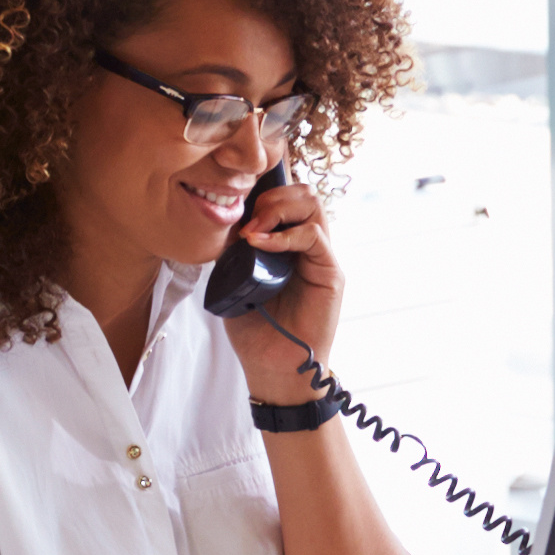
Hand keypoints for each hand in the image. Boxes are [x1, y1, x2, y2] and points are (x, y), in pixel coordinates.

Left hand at [221, 170, 347, 398]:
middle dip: (269, 195)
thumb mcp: (232, 277)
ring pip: (312, 203)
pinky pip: (314, 235)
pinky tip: (261, 244)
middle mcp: (305, 244)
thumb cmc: (254, 325)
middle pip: (300, 192)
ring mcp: (319, 256)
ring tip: (253, 231)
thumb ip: (234, 248)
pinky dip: (286, 234)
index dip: (262, 190)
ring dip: (278, 208)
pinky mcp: (330, 272)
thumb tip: (224, 219)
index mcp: (284, 241)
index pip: (283, 196)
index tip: (235, 202)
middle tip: (245, 220)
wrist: (272, 364)